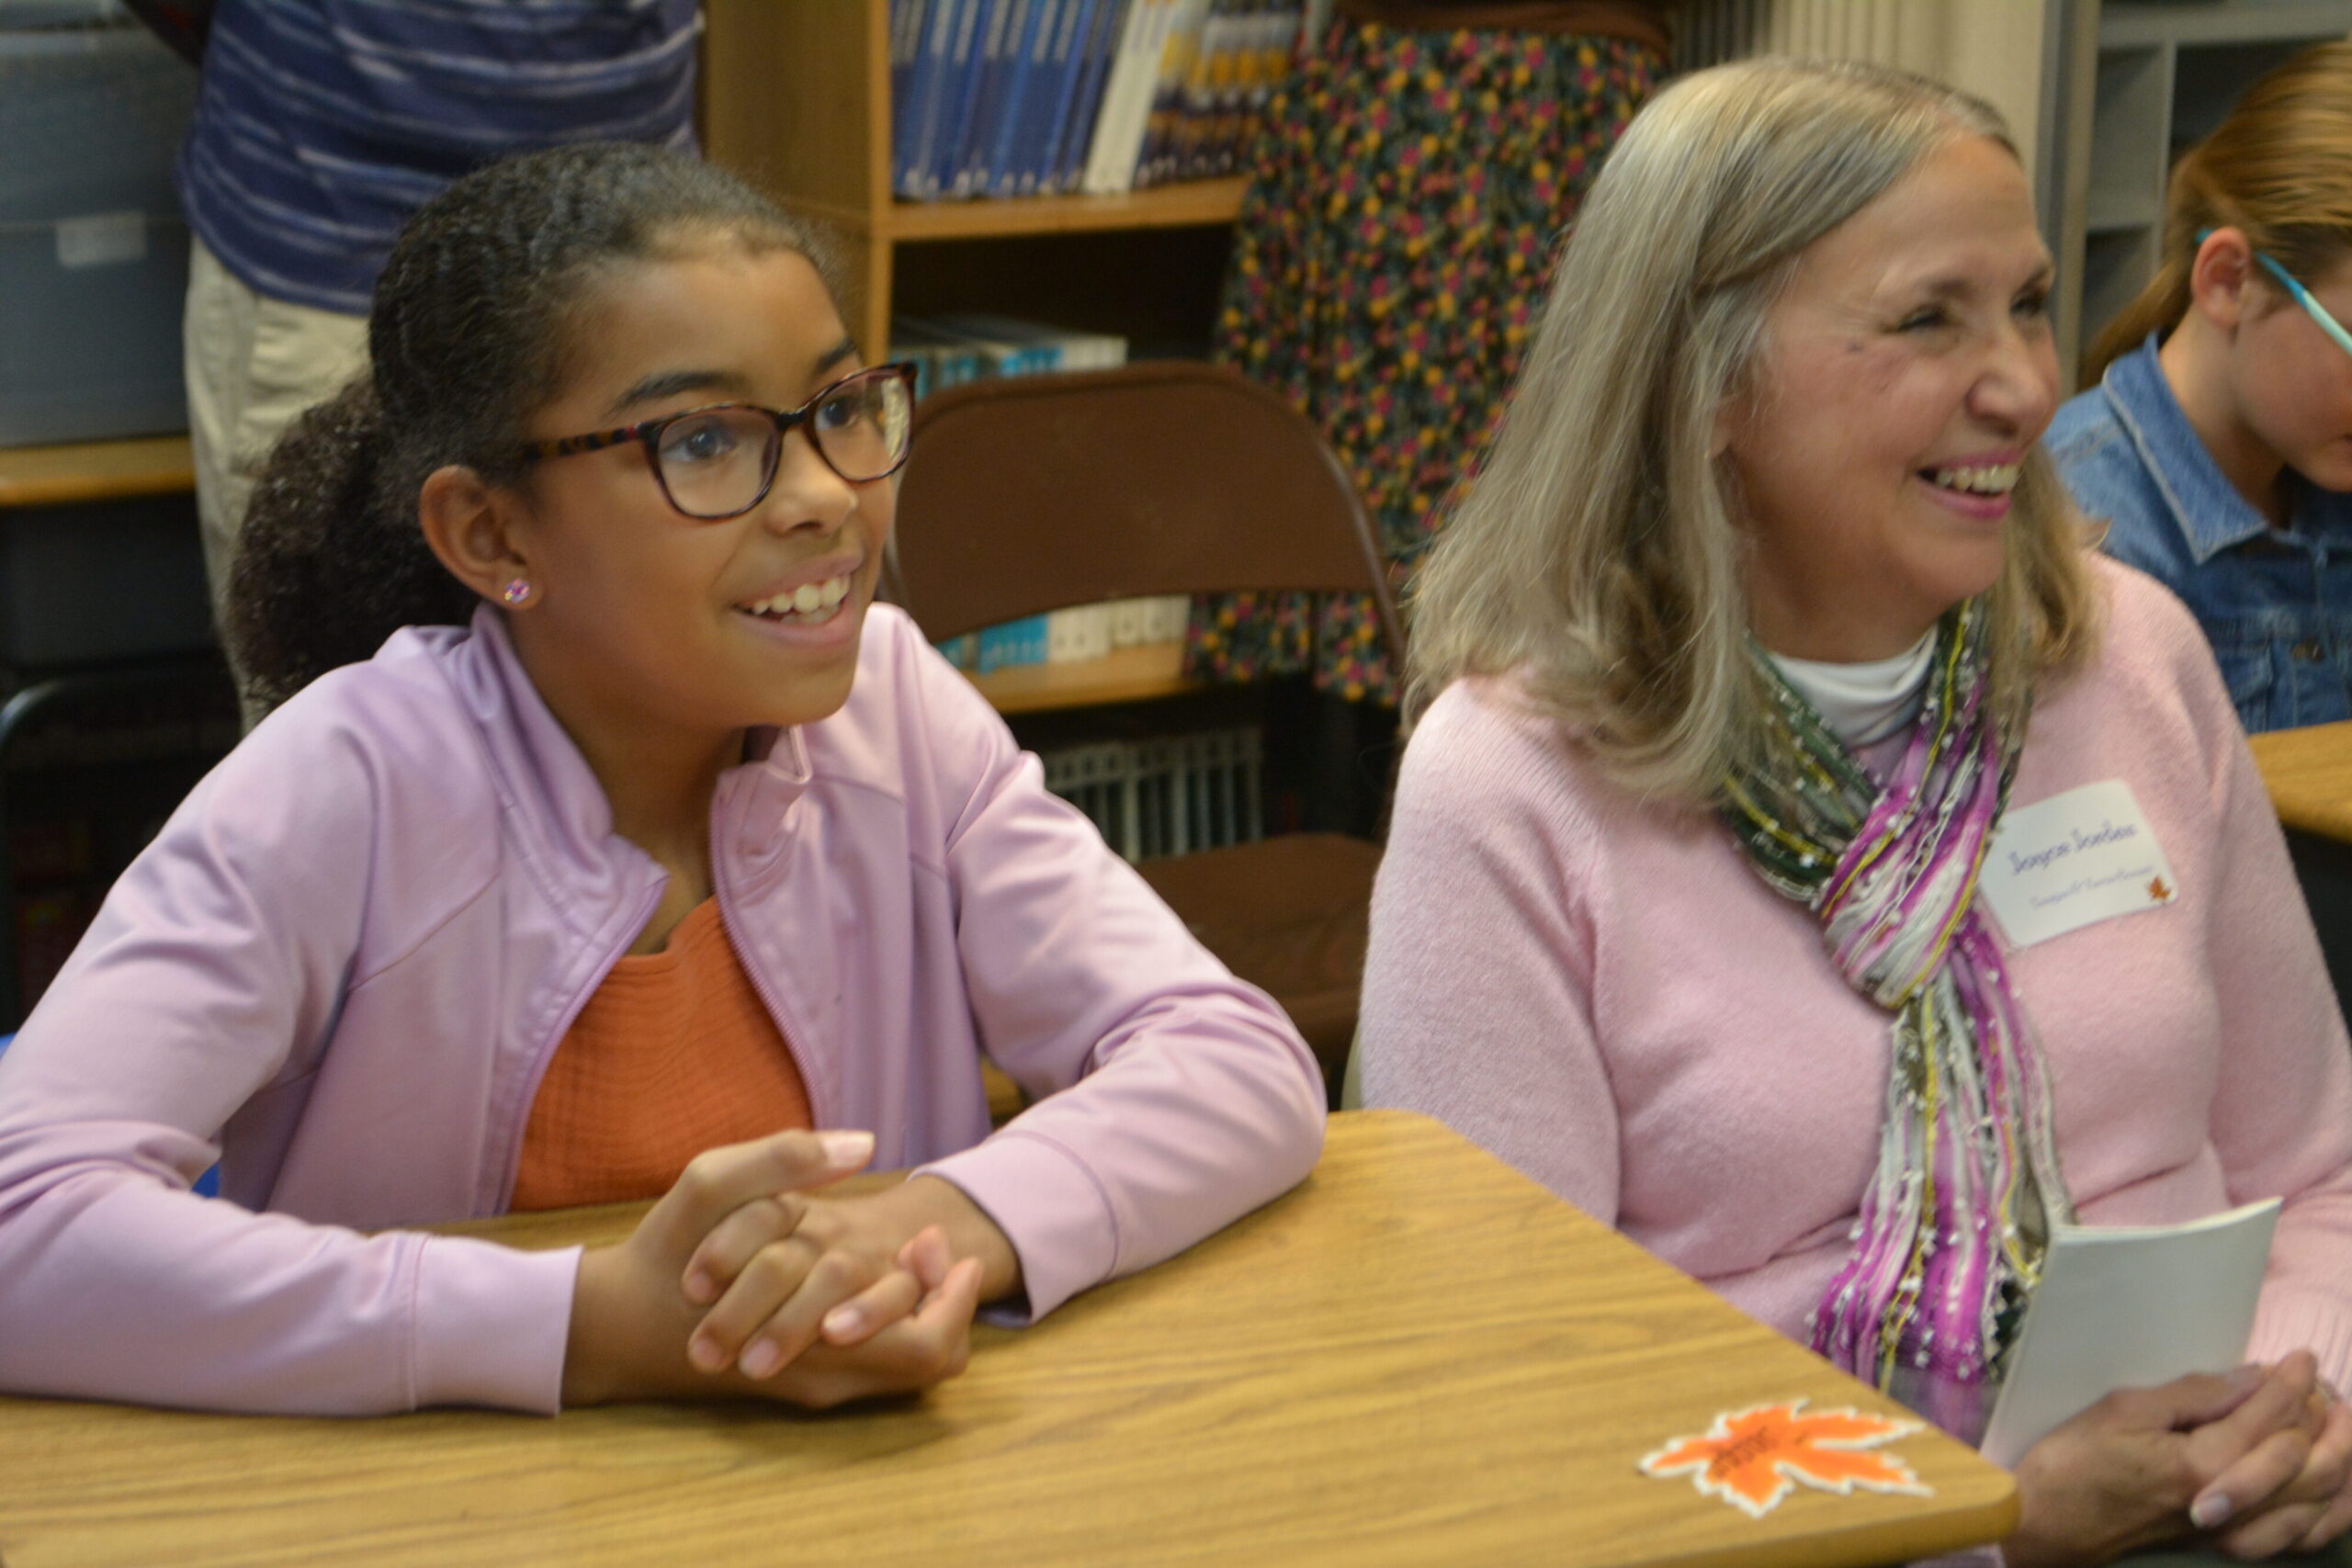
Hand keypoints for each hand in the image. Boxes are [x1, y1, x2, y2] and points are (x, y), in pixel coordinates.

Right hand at [680, 1173, 1022, 1380]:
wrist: (615, 1328)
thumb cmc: (666, 1253)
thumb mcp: (711, 1185)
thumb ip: (785, 1159)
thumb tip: (863, 1142)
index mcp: (812, 1338)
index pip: (926, 1345)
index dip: (949, 1294)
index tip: (932, 1237)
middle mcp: (822, 1375)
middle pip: (933, 1363)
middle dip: (947, 1301)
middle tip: (928, 1244)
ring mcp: (815, 1386)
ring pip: (910, 1368)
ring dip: (920, 1309)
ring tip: (907, 1254)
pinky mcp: (803, 1386)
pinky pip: (878, 1366)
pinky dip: (890, 1321)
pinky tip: (868, 1273)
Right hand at [2004, 1360, 2319, 1566]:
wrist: (2045, 1524)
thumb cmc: (2072, 1460)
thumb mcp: (2123, 1409)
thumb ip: (2193, 1395)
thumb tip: (2250, 1378)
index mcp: (2203, 1463)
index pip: (2268, 1416)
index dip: (2291, 1382)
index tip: (2301, 1356)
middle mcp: (2228, 1500)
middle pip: (2302, 1458)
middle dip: (2318, 1416)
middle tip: (2314, 1383)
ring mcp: (2229, 1527)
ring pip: (2308, 1497)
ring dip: (2325, 1456)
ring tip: (2318, 1422)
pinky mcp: (2222, 1540)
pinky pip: (2292, 1528)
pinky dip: (2313, 1504)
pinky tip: (2307, 1479)